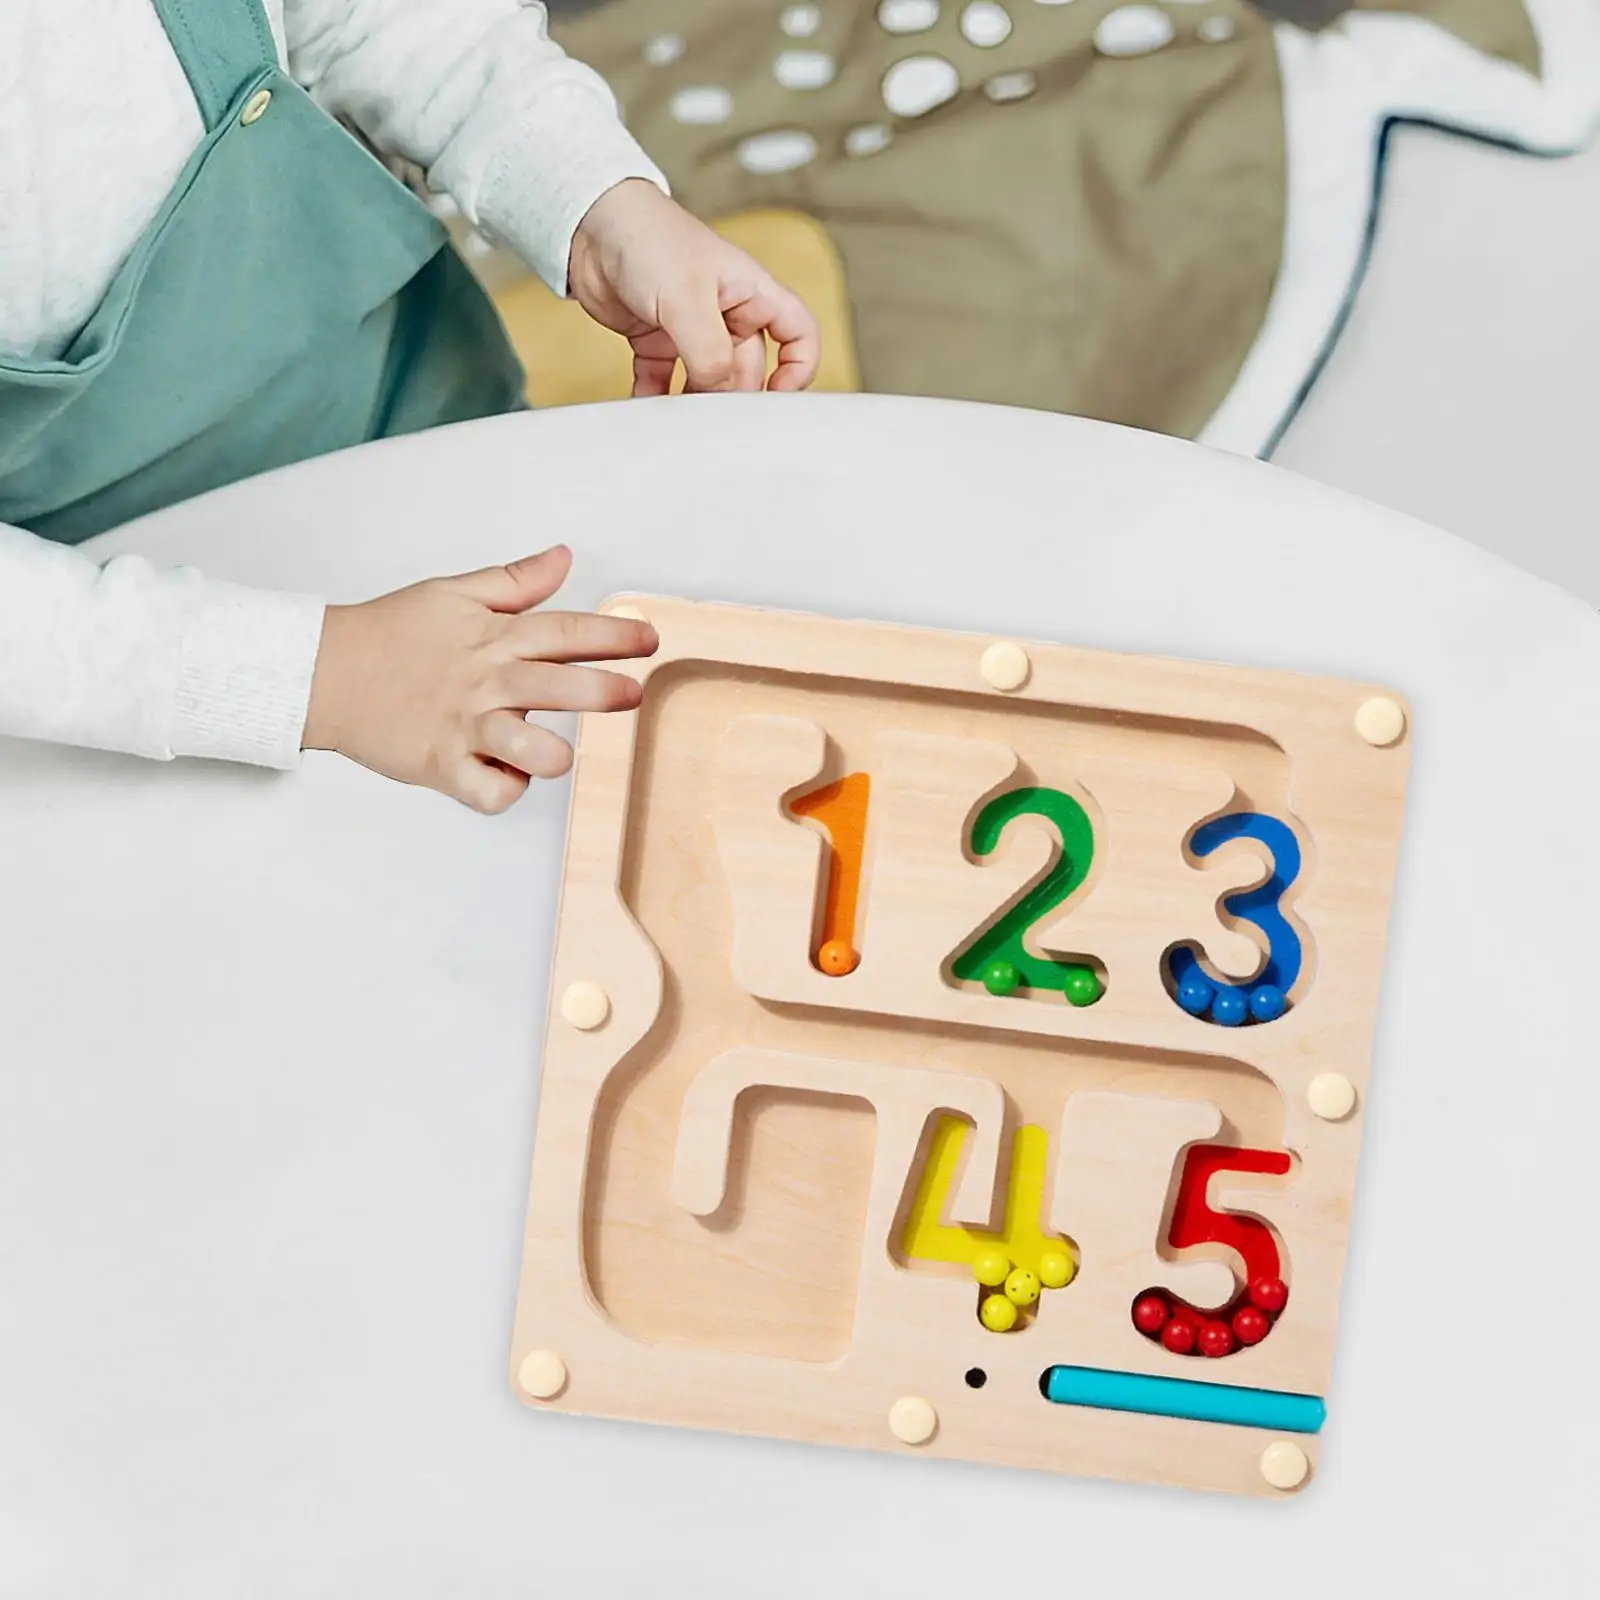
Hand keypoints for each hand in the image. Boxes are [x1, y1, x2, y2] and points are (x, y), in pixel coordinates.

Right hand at [303, 546, 655, 813]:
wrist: (323, 673)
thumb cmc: (391, 633)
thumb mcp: (454, 593)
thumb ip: (514, 581)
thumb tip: (563, 557)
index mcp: (493, 638)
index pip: (567, 632)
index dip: (615, 636)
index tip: (649, 641)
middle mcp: (486, 683)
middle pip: (562, 688)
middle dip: (607, 691)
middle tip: (630, 693)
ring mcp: (464, 727)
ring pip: (534, 753)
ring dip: (554, 756)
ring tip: (553, 753)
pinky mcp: (441, 766)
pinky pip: (491, 793)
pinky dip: (505, 791)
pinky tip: (505, 776)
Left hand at [568, 178, 820, 396]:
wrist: (588, 224)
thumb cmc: (648, 239)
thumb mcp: (687, 299)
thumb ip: (709, 354)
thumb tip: (718, 396)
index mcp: (751, 291)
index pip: (799, 333)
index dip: (799, 366)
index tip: (779, 395)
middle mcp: (727, 310)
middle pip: (749, 368)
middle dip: (733, 394)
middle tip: (714, 416)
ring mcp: (691, 326)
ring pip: (707, 378)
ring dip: (696, 401)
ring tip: (681, 419)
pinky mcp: (657, 336)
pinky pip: (664, 377)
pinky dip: (656, 395)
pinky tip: (646, 406)